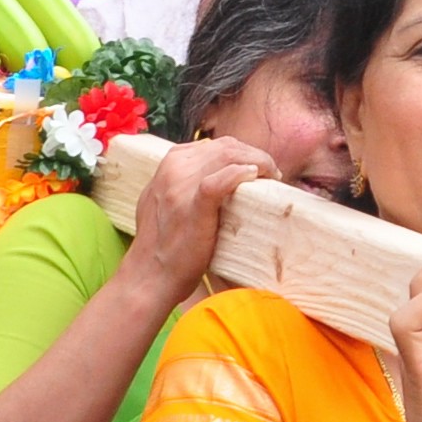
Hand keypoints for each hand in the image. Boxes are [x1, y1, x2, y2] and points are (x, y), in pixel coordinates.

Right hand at [119, 138, 272, 301]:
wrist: (149, 276)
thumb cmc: (162, 244)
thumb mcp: (163, 200)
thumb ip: (181, 182)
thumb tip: (215, 176)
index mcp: (169, 163)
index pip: (215, 145)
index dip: (242, 153)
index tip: (257, 168)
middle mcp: (173, 168)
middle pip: (226, 147)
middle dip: (255, 155)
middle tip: (272, 174)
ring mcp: (181, 186)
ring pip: (228, 156)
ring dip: (257, 162)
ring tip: (271, 177)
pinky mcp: (193, 207)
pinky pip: (220, 180)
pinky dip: (239, 174)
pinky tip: (254, 177)